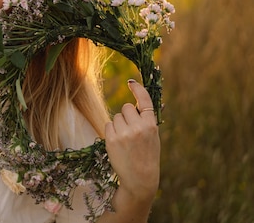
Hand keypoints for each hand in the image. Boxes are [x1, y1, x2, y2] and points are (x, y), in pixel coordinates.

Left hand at [105, 79, 159, 201]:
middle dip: (126, 115)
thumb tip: (139, 103)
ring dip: (118, 124)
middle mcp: (138, 127)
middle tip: (130, 129)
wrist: (140, 177)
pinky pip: (108, 125)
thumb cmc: (147, 155)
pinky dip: (111, 131)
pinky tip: (118, 143)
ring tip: (125, 140)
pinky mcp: (112, 139)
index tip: (131, 82)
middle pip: (125, 107)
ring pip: (116, 116)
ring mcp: (124, 133)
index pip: (144, 101)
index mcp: (151, 125)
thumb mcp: (153, 136)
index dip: (137, 89)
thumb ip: (146, 120)